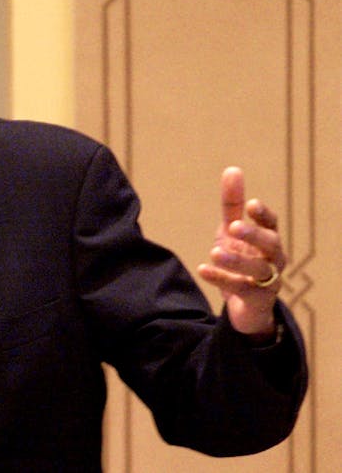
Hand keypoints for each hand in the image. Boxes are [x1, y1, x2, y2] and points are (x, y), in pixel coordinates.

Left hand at [197, 167, 285, 340]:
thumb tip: (233, 169)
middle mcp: (273, 259)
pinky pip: (241, 289)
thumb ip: (232, 204)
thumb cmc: (243, 258)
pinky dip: (221, 279)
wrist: (247, 305)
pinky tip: (202, 269)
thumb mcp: (233, 231)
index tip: (250, 204)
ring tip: (214, 252)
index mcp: (268, 239)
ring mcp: (268, 281)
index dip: (263, 215)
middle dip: (253, 235)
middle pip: (270, 245)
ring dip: (237, 260)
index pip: (272, 224)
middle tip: (234, 227)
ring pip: (258, 270)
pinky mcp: (256, 299)